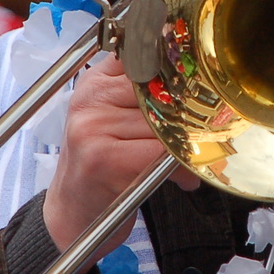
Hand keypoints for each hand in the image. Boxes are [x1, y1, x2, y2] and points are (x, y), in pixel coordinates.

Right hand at [41, 57, 196, 257]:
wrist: (72, 214)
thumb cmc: (104, 167)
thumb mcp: (117, 122)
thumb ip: (147, 100)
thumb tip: (198, 88)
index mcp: (95, 82)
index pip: (146, 59)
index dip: (177, 78)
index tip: (197, 93)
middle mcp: (91, 99)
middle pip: (160, 93)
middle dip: (186, 120)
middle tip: (200, 140)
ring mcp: (93, 126)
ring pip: (164, 125)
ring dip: (186, 150)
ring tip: (185, 168)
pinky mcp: (102, 158)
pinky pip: (159, 153)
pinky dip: (177, 169)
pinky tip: (180, 180)